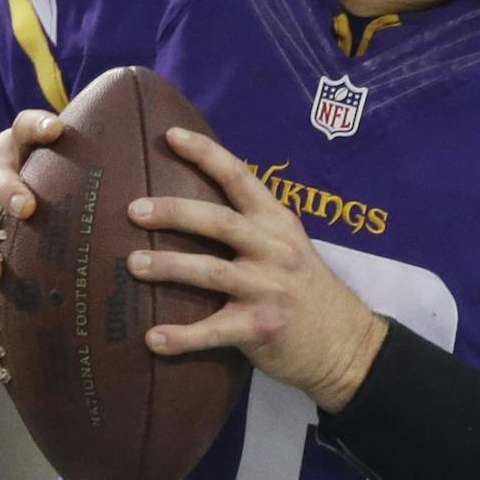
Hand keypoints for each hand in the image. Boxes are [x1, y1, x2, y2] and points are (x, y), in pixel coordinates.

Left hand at [125, 127, 386, 410]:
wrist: (346, 344)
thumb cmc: (307, 291)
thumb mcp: (290, 246)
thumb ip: (253, 227)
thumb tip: (192, 209)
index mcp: (278, 223)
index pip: (240, 177)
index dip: (205, 153)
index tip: (170, 136)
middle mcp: (275, 250)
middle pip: (219, 222)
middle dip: (174, 212)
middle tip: (134, 211)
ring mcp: (269, 289)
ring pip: (210, 272)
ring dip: (168, 267)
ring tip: (132, 264)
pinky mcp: (261, 327)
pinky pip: (213, 331)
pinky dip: (181, 336)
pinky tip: (153, 340)